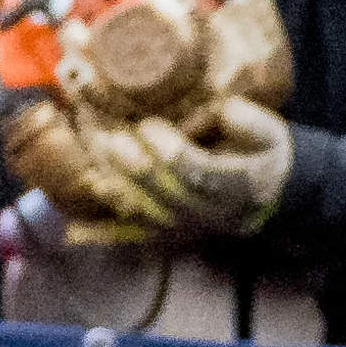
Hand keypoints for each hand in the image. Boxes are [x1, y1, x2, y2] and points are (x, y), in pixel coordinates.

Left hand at [83, 99, 291, 237]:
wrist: (267, 196)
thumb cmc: (261, 155)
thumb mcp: (270, 134)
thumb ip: (248, 122)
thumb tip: (222, 110)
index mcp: (234, 187)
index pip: (194, 171)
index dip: (168, 150)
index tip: (149, 125)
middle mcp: (205, 215)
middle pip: (161, 193)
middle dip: (131, 166)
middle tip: (109, 138)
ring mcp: (182, 229)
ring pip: (141, 213)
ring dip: (112, 188)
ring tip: (88, 163)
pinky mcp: (164, 235)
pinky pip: (129, 233)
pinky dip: (103, 228)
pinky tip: (75, 222)